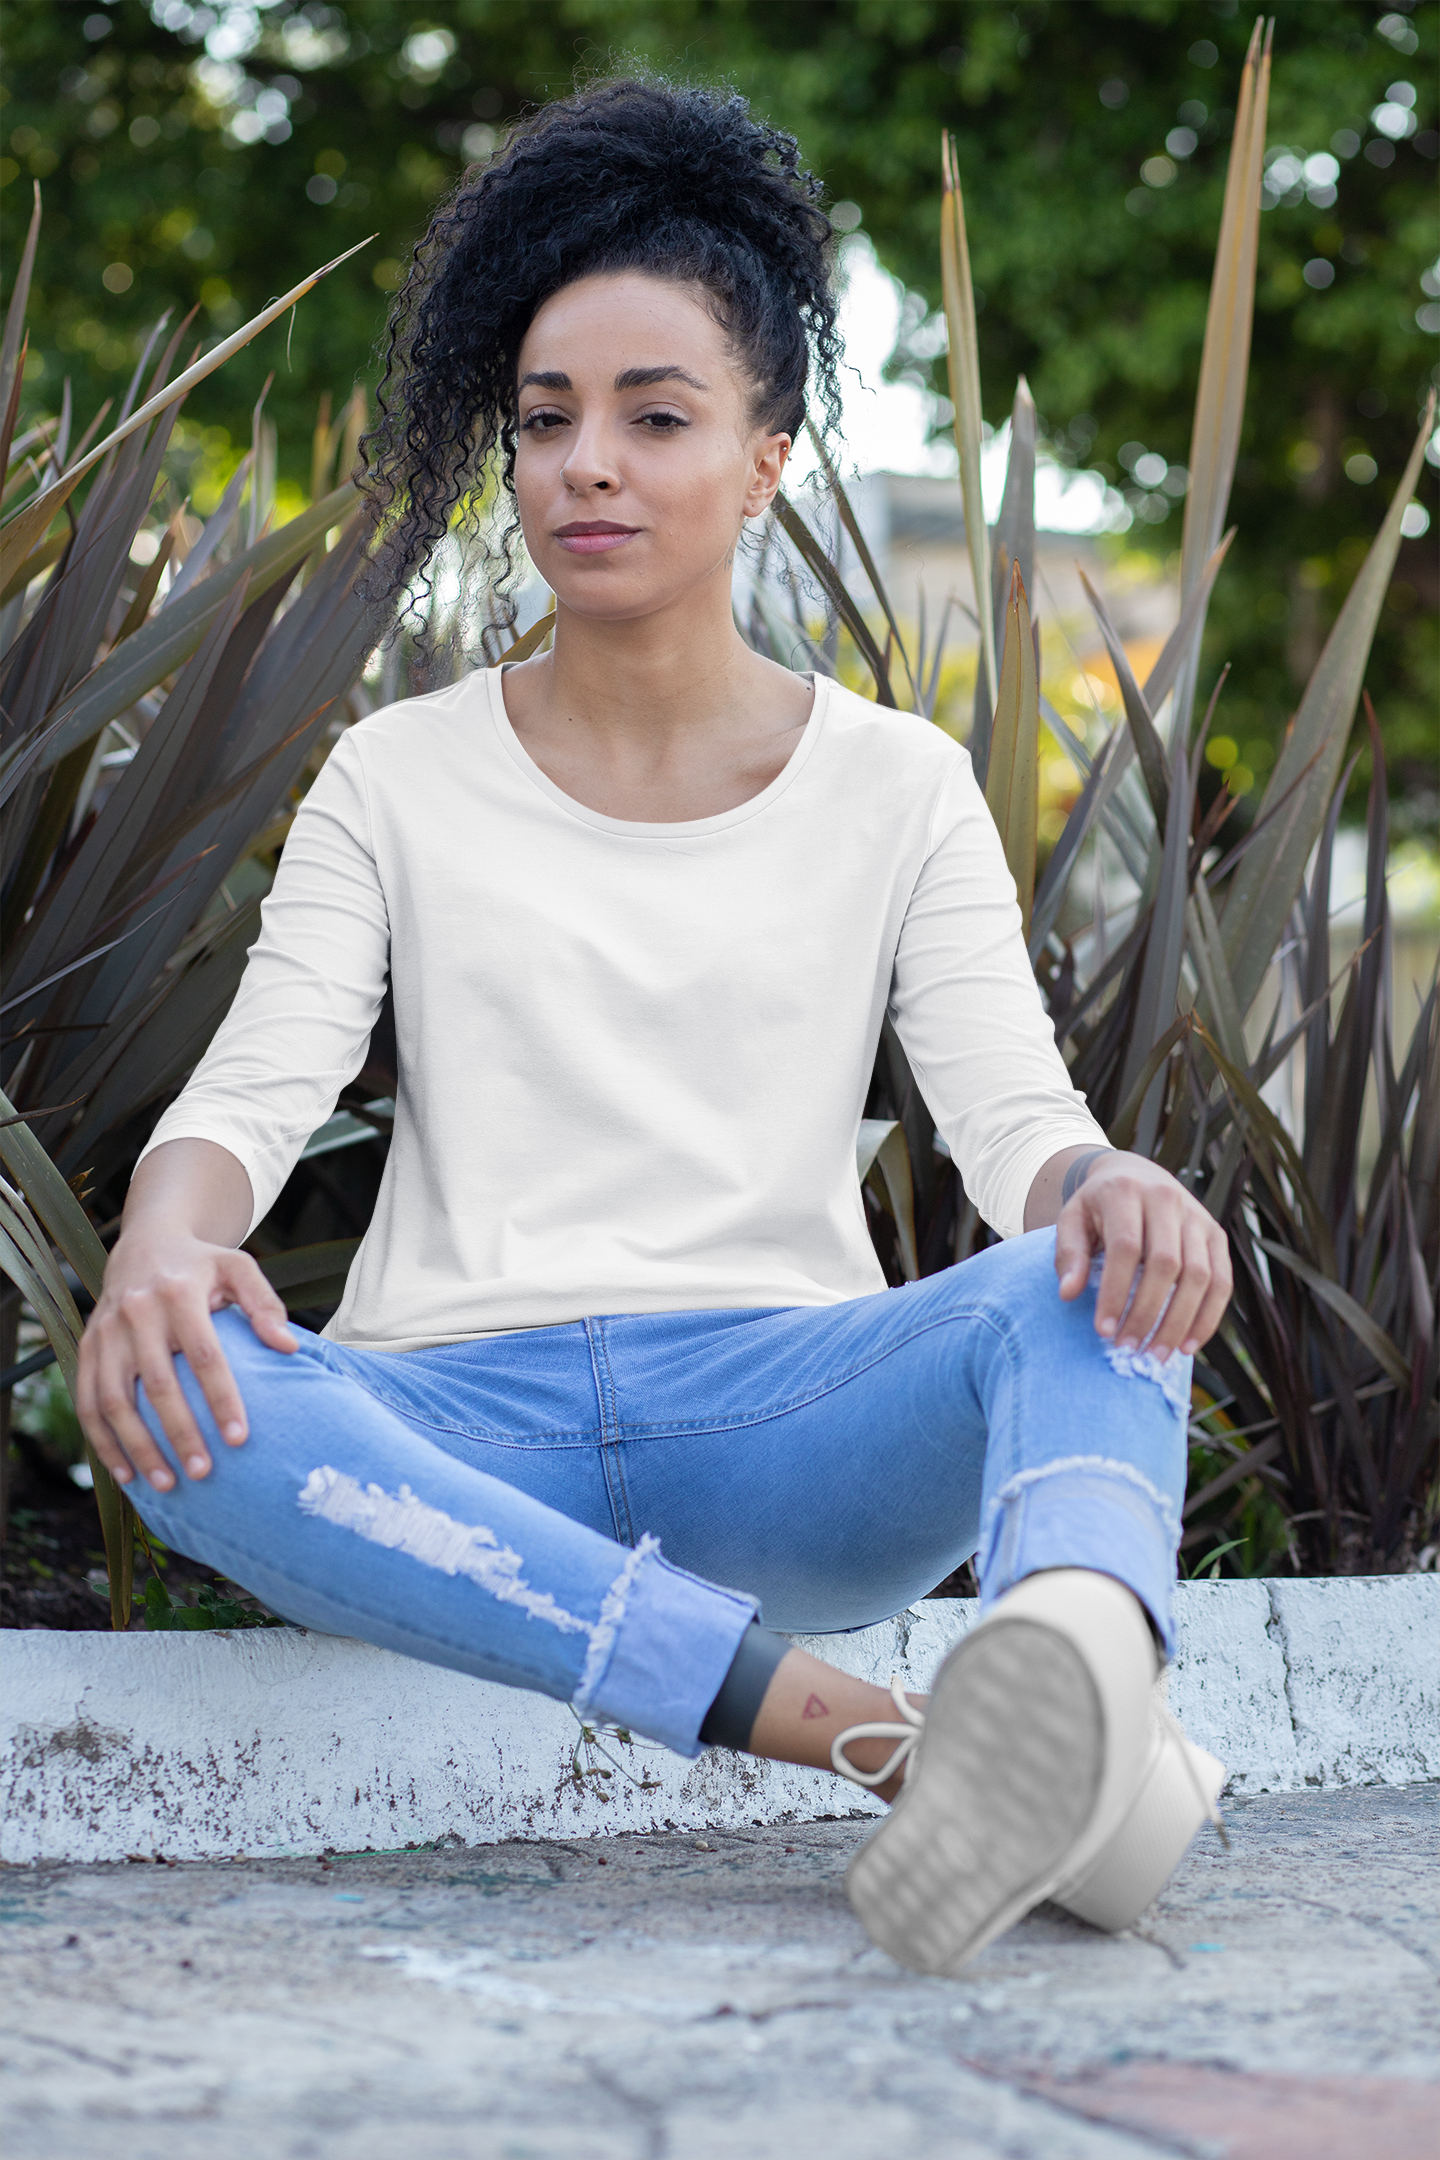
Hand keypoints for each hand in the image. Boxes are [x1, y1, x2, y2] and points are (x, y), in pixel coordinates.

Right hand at [77, 1231, 295, 1492]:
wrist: (145, 1245)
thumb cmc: (202, 1265)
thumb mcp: (239, 1268)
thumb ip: (265, 1304)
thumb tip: (288, 1347)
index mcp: (178, 1293)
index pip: (203, 1355)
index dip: (221, 1398)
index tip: (239, 1438)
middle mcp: (136, 1314)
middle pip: (157, 1385)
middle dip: (179, 1433)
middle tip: (204, 1472)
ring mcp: (105, 1334)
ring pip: (114, 1401)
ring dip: (137, 1448)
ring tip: (166, 1484)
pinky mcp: (86, 1349)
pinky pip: (88, 1402)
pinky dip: (103, 1442)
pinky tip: (126, 1473)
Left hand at [1054, 1151, 1230, 1360]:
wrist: (1133, 1173)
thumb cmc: (1097, 1205)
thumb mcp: (1072, 1219)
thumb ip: (1069, 1254)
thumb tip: (1067, 1293)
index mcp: (1126, 1192)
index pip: (1126, 1248)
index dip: (1116, 1292)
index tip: (1103, 1330)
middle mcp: (1167, 1199)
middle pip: (1166, 1264)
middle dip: (1147, 1313)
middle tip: (1129, 1348)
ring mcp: (1197, 1217)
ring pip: (1200, 1276)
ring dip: (1180, 1322)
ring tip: (1158, 1355)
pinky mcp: (1217, 1234)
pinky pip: (1222, 1281)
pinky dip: (1208, 1317)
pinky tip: (1188, 1344)